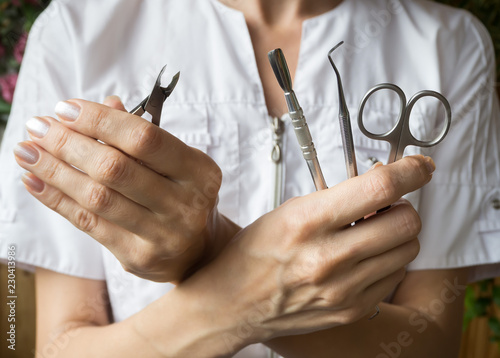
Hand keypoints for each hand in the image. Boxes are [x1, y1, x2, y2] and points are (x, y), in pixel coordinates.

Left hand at [14, 97, 237, 281]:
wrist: (199, 250)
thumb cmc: (183, 195)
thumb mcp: (177, 162)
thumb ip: (143, 136)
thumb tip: (106, 105)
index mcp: (199, 172)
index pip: (145, 139)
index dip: (101, 121)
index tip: (65, 109)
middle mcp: (185, 204)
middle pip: (115, 169)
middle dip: (69, 144)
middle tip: (38, 127)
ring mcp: (162, 234)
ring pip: (97, 198)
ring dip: (55, 171)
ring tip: (26, 151)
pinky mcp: (138, 256)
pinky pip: (89, 224)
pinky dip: (57, 200)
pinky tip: (35, 181)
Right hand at [179, 156, 433, 350]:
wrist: (233, 304)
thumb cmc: (254, 254)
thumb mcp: (288, 212)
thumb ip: (335, 199)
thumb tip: (380, 186)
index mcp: (308, 221)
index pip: (378, 187)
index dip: (410, 171)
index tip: (419, 167)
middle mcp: (328, 257)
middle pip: (405, 221)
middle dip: (403, 206)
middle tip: (385, 206)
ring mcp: (343, 288)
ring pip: (407, 249)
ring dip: (397, 235)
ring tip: (370, 234)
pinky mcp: (351, 310)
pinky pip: (394, 276)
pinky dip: (387, 262)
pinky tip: (362, 259)